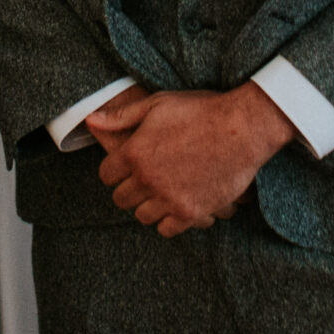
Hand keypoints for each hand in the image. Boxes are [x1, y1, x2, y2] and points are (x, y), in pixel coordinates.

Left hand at [89, 84, 294, 236]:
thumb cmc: (201, 111)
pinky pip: (166, 229)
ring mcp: (168, 199)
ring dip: (148, 205)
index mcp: (134, 153)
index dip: (115, 170)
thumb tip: (91, 121)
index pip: (106, 175)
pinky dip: (168, 220)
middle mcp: (147, 179)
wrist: (242, 128)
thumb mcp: (158, 104)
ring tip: (162, 192)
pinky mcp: (191, 212)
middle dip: (130, 188)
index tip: (127, 167)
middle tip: (146, 179)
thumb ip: (122, 116)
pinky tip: (176, 204)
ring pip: (142, 215)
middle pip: (122, 199)